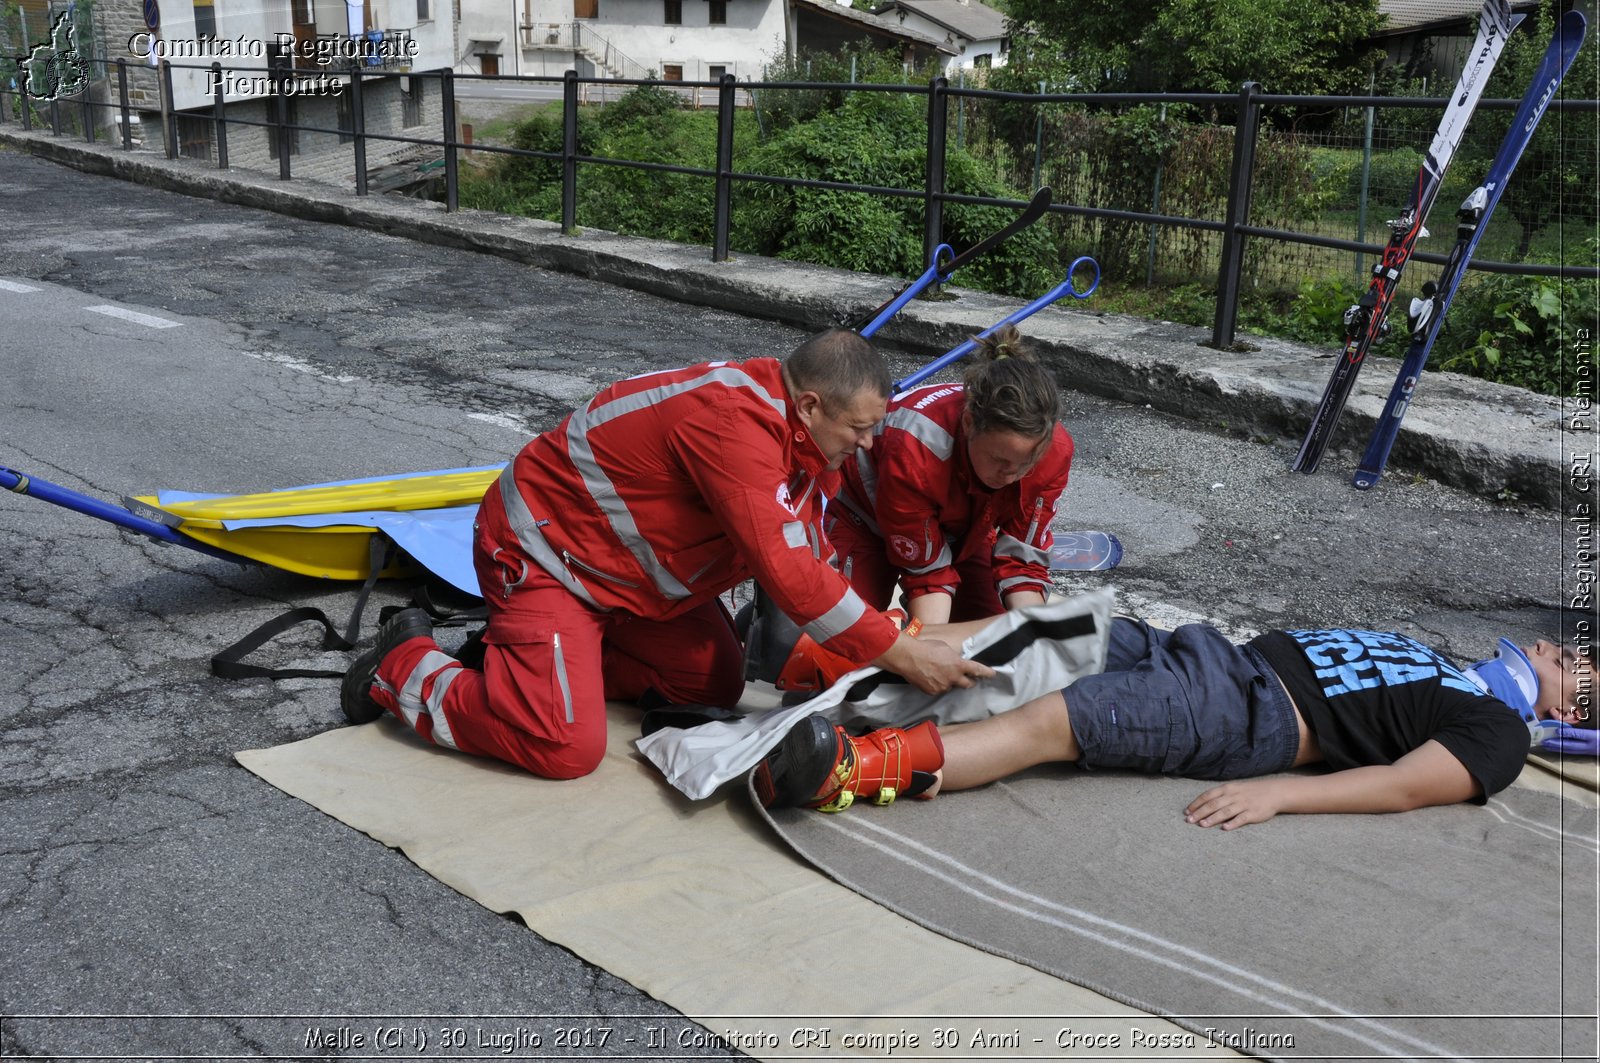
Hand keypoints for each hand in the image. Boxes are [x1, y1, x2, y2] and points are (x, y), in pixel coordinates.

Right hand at [877, 631, 993, 695]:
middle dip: (969, 681)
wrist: (908, 657)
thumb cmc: (926, 648)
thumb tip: (956, 663)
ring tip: (938, 672)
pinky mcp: (933, 692)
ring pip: (951, 686)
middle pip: (968, 684)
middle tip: (967, 679)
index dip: (987, 673)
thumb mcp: (945, 648)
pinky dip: (937, 685)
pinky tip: (929, 677)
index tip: (993, 674)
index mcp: (959, 664)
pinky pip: (939, 690)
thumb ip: (954, 658)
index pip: (978, 670)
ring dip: (949, 682)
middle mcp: (954, 678)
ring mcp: (943, 687)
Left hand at [1184, 779, 1286, 830]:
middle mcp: (1233, 796)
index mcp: (1227, 789)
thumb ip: (1219, 796)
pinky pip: (1241, 818)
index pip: (1208, 796)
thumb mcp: (1233, 789)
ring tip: (1202, 825)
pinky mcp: (1253, 813)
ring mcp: (1243, 804)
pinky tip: (1224, 828)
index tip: (1186, 812)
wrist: (1273, 792)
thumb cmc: (1249, 792)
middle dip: (1200, 813)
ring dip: (1212, 818)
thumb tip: (1202, 805)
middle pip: (1213, 804)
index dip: (1196, 804)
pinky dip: (1233, 823)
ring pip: (1225, 812)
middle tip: (1189, 820)